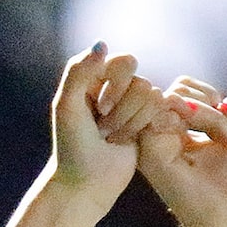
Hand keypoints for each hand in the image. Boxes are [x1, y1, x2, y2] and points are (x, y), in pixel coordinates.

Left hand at [45, 45, 162, 203]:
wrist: (85, 183)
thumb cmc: (71, 146)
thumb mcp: (67, 106)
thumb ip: (78, 71)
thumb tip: (103, 43)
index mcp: (95, 76)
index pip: (125, 62)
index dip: (116, 86)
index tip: (97, 109)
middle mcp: (115, 86)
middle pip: (141, 80)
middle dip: (123, 108)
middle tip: (102, 128)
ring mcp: (132, 103)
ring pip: (152, 96)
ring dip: (129, 122)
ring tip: (110, 137)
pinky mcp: (146, 121)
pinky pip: (160, 110)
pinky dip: (141, 128)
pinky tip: (125, 141)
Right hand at [137, 77, 226, 226]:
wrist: (222, 216)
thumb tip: (226, 97)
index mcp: (174, 132)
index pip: (182, 89)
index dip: (208, 93)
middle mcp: (158, 135)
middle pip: (178, 87)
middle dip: (210, 100)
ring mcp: (150, 141)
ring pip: (174, 95)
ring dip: (209, 111)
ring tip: (225, 139)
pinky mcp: (148, 148)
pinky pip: (168, 107)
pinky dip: (201, 115)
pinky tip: (216, 141)